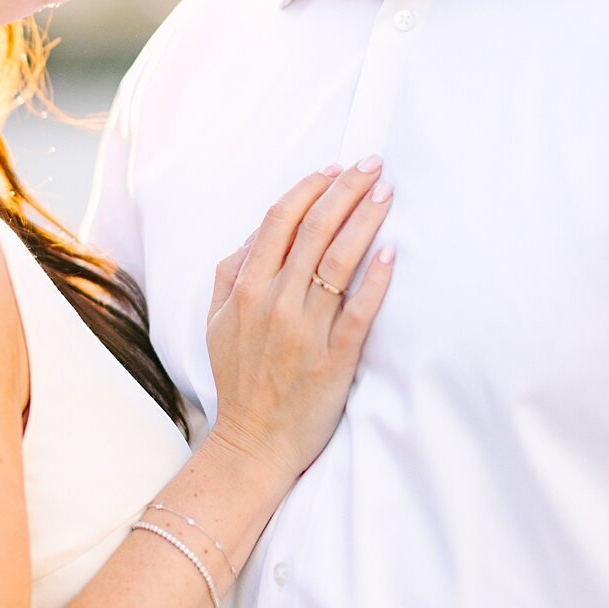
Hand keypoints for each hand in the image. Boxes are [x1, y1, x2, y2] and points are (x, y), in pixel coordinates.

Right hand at [204, 160, 393, 486]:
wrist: (253, 443)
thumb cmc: (239, 378)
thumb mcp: (216, 321)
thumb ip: (232, 272)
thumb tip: (260, 232)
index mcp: (245, 289)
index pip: (279, 221)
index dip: (309, 189)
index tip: (334, 169)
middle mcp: (275, 303)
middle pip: (314, 230)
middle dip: (345, 190)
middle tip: (372, 164)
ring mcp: (306, 331)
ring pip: (338, 261)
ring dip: (365, 220)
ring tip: (386, 192)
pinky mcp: (335, 359)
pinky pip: (359, 311)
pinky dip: (375, 280)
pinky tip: (391, 252)